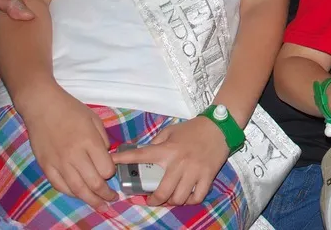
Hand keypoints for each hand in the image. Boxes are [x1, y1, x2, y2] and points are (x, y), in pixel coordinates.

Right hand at [21, 85, 115, 208]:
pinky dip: (71, 193)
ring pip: (77, 189)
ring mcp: (58, 162)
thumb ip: (102, 139)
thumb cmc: (70, 109)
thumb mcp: (94, 119)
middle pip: (93, 183)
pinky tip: (79, 195)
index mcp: (89, 142)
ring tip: (100, 204)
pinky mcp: (46, 166)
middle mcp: (74, 155)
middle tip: (112, 198)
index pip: (105, 168)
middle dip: (105, 194)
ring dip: (90, 200)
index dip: (111, 173)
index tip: (112, 171)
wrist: (42, 106)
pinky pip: (60, 186)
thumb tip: (106, 157)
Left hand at [111, 116, 229, 205]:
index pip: (140, 155)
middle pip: (162, 192)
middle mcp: (178, 163)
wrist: (219, 127)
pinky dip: (191, 200)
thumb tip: (145, 153)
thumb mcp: (171, 131)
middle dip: (154, 201)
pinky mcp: (207, 176)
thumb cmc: (193, 129)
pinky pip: (197, 197)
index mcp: (167, 150)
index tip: (111, 162)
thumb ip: (157, 143)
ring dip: (173, 202)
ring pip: (179, 198)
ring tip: (171, 198)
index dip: (123, 159)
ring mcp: (194, 171)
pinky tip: (188, 197)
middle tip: (152, 200)